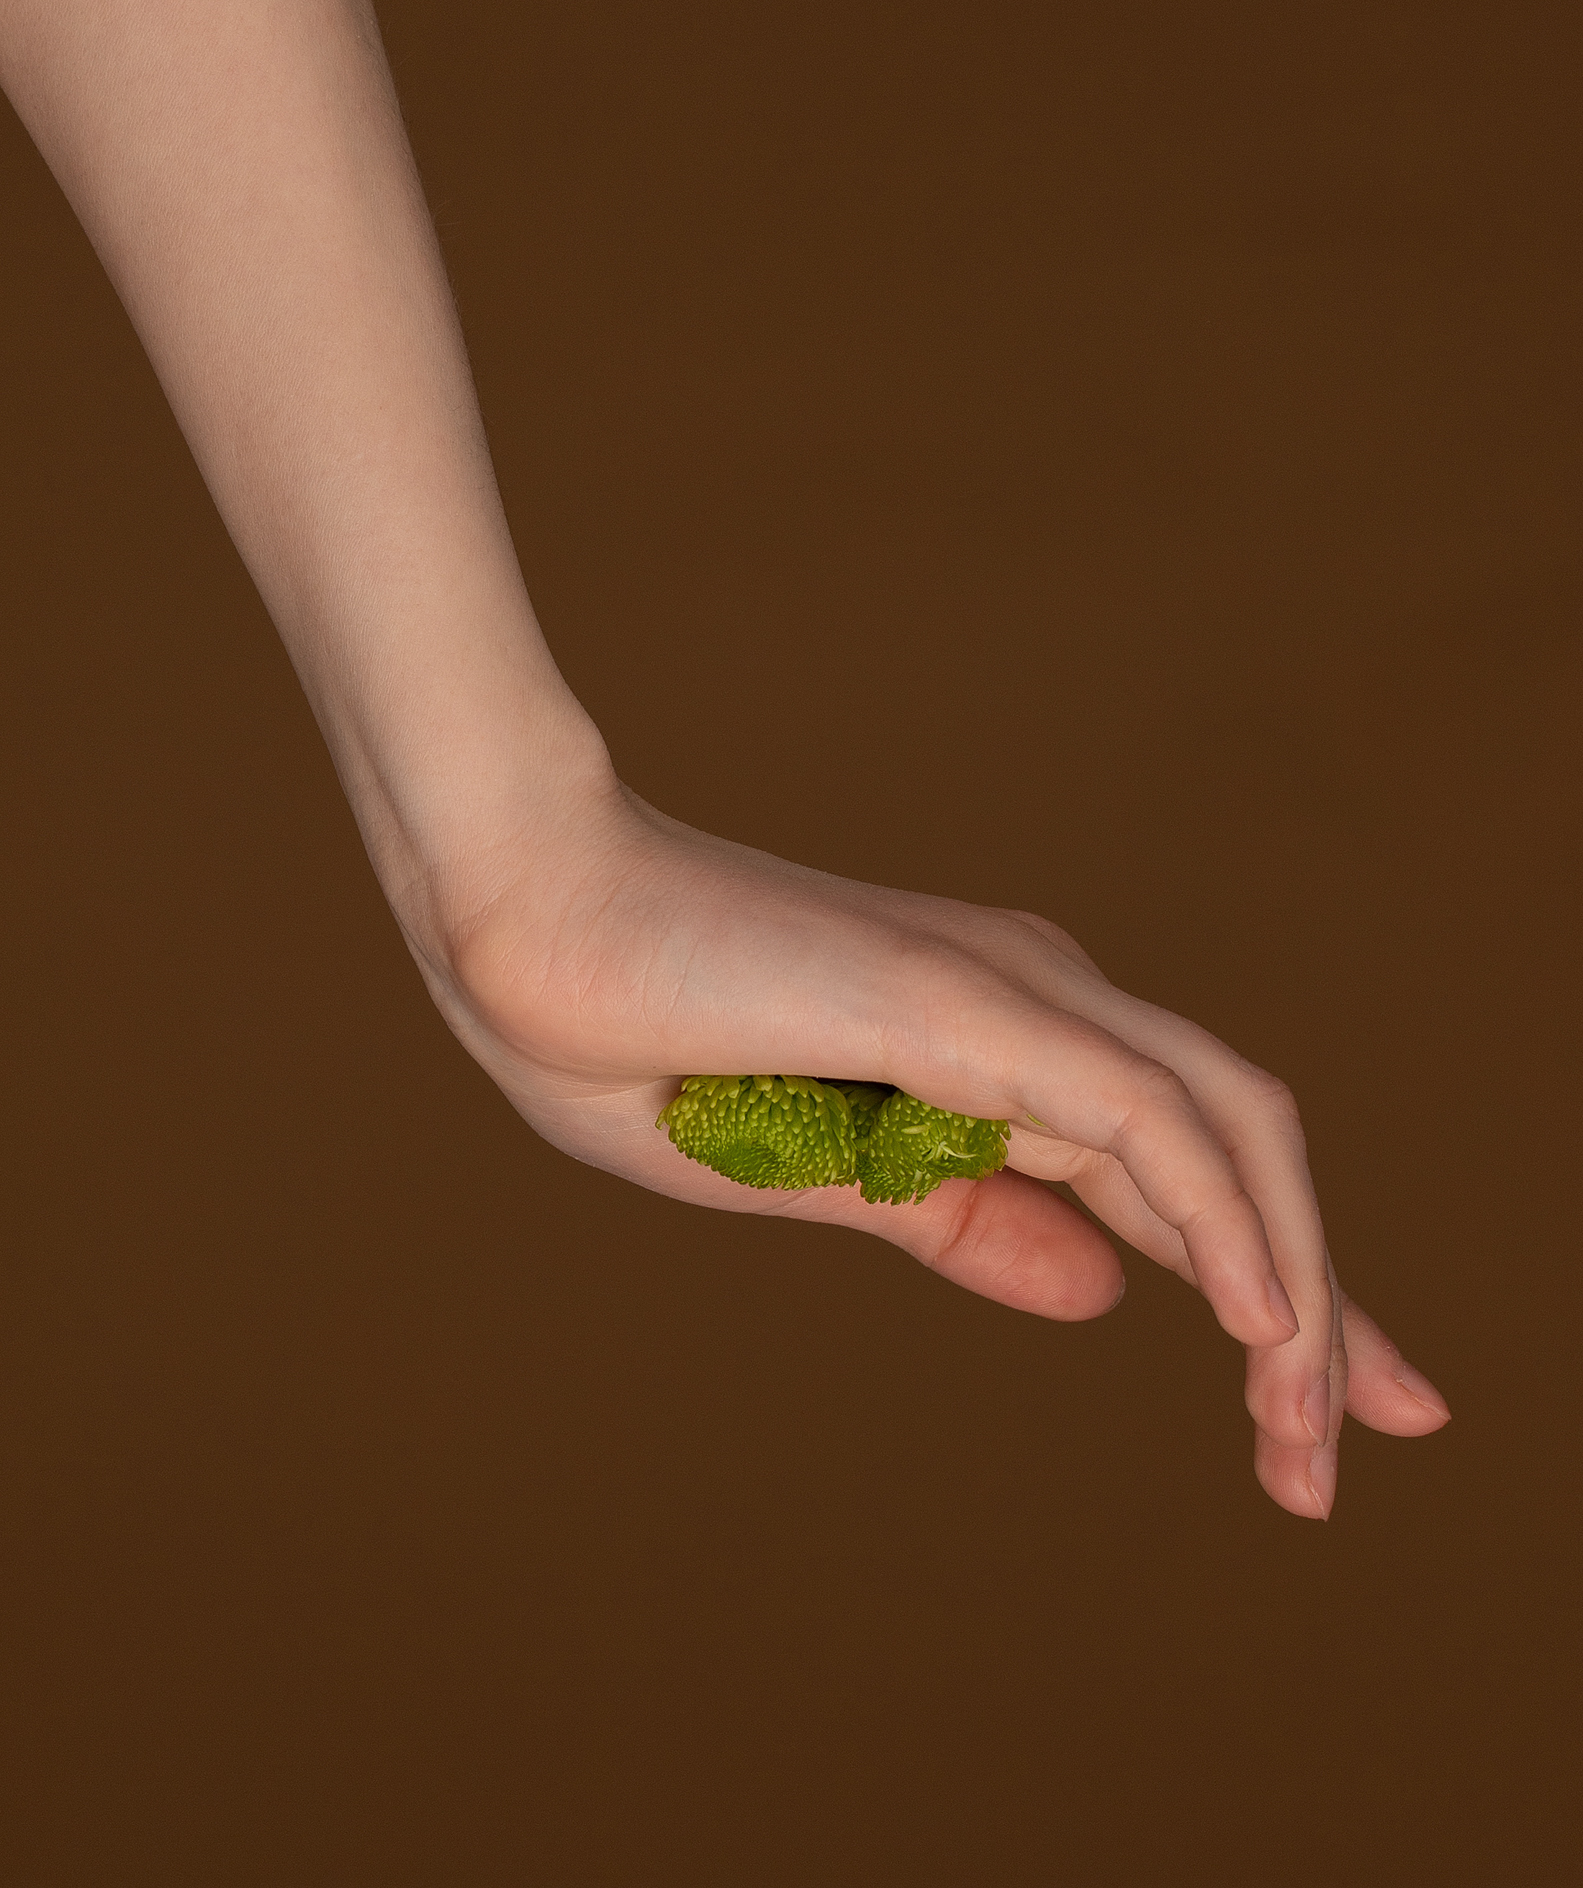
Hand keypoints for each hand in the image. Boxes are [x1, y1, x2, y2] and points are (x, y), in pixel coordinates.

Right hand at [408, 765, 1450, 1520]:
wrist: (516, 914)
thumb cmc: (622, 1035)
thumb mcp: (811, 1173)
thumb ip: (954, 1218)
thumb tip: (1101, 1297)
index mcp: (989, 1045)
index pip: (1174, 1169)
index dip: (1270, 1281)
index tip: (1325, 1409)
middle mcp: (1030, 1002)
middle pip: (1236, 1146)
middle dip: (1325, 1300)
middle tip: (1379, 1440)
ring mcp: (1004, 991)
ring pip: (1222, 1131)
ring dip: (1291, 1284)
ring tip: (1319, 1436)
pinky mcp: (961, 1001)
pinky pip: (1140, 1116)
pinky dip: (1221, 1219)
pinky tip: (1265, 1328)